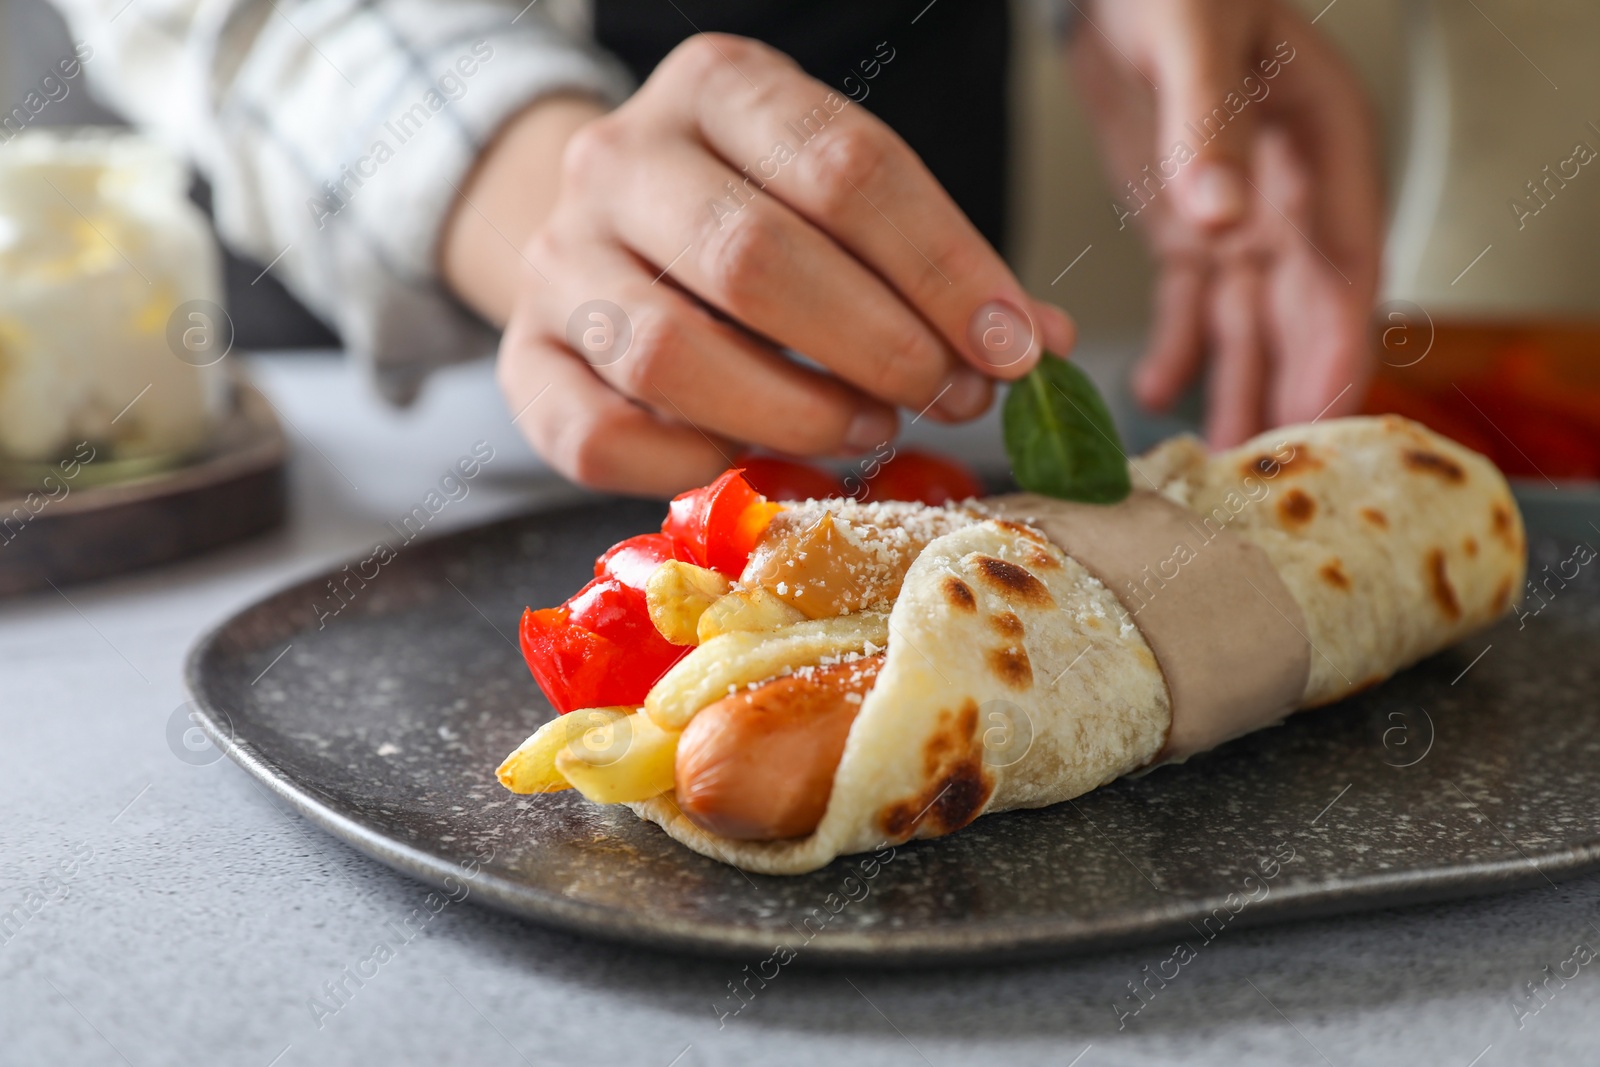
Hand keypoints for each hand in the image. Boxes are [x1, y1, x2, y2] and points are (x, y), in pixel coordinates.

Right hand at [445, 34, 1072, 495]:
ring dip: (797, 410)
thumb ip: (931, 261)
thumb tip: (1040, 346)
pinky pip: (599, 435)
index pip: (844, 167)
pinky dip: (693, 464)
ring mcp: (555, 259)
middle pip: (756, 258)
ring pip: (671, 352)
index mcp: (716, 87)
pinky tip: (759, 459)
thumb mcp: (839, 198)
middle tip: (952, 397)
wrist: (600, 229)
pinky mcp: (522, 359)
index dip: (943, 268)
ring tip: (871, 427)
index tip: (1016, 348)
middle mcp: (619, 160)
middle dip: (880, 344)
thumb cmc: (751, 216)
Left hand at [1070, 0, 1381, 445]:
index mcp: (1324, 149)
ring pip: (1251, 323)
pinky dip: (1176, 350)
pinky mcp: (1189, 230)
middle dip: (1291, 389)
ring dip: (1238, 388)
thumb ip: (1206, 125)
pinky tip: (1155, 392)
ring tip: (1218, 458)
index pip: (1347, 265)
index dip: (1338, 343)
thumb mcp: (1193, 39)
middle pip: (1304, 312)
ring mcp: (1243, 219)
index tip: (1324, 412)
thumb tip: (1221, 217)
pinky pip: (1191, 306)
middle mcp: (1294, 196)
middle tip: (1272, 467)